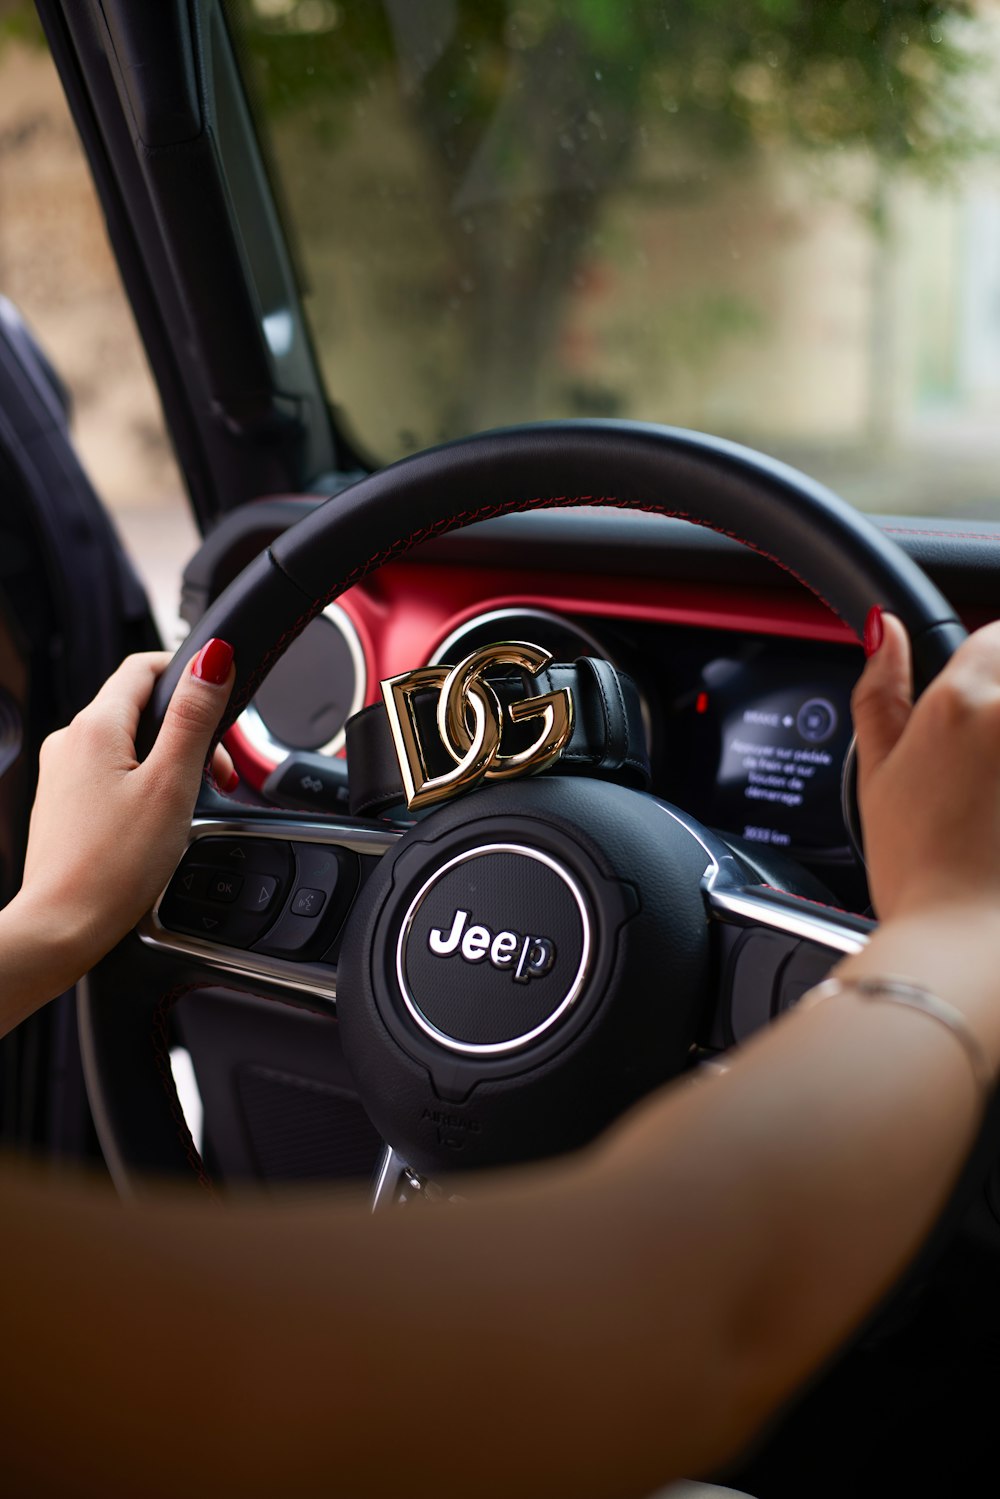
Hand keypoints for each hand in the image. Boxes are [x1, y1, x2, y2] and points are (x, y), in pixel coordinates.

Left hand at [15, 642, 235, 985]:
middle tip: (221, 774)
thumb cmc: (113, 866)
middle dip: (189, 731)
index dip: (189, 675)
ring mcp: (62, 774)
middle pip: (140, 708)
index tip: (223, 700)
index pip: (145, 666)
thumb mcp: (171, 784)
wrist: (61, 927)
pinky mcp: (64, 803)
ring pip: (128, 743)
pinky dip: (145, 784)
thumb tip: (214, 659)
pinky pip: (111, 773)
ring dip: (170, 760)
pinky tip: (160, 820)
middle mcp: (69, 742)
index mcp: (94, 726)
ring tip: (192, 802)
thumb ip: (194, 717)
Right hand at [851, 611, 999, 922]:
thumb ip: (881, 692)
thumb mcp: (876, 776)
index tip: (979, 705)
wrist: (966, 946)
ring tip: (996, 796)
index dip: (988, 663)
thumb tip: (885, 631)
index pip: (996, 634)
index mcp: (964, 701)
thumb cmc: (921, 872)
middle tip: (986, 767)